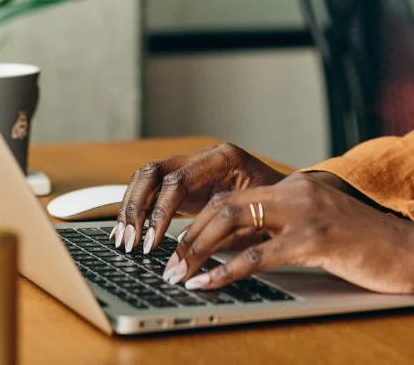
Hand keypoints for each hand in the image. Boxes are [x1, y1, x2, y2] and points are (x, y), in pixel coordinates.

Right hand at [112, 142, 283, 254]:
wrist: (290, 195)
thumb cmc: (279, 206)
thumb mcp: (258, 217)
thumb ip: (227, 230)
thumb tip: (195, 257)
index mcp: (224, 158)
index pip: (179, 181)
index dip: (161, 213)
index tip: (153, 243)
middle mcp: (203, 156)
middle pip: (153, 173)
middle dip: (137, 209)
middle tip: (131, 243)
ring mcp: (191, 166)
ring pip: (146, 178)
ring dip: (131, 208)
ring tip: (123, 240)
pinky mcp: (184, 181)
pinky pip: (151, 189)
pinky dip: (137, 209)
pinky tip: (128, 231)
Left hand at [159, 172, 413, 294]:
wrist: (413, 252)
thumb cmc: (368, 247)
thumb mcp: (321, 229)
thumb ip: (286, 230)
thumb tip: (240, 247)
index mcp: (296, 186)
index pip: (232, 195)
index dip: (198, 219)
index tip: (177, 244)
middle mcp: (297, 191)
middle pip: (224, 204)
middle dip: (189, 234)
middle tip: (167, 263)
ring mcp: (306, 213)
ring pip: (233, 223)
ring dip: (197, 251)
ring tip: (178, 275)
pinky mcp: (315, 239)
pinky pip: (257, 255)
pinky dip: (225, 271)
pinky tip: (207, 284)